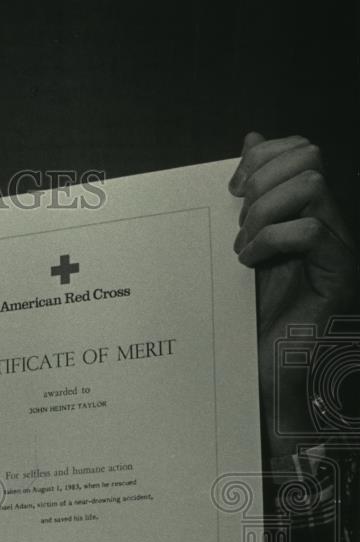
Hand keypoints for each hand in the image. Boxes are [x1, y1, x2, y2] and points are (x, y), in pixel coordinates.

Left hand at [229, 132, 356, 454]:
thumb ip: (247, 198)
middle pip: (308, 157)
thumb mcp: (240, 247)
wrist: (264, 375)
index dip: (262, 158)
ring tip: (244, 249)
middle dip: (262, 180)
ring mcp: (335, 248)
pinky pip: (311, 229)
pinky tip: (250, 264)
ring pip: (311, 185)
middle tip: (238, 223)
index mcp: (301, 214)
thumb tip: (250, 141)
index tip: (230, 191)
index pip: (299, 150)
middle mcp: (325, 224)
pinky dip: (271, 239)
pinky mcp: (337, 274)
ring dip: (264, 213)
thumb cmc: (249, 319)